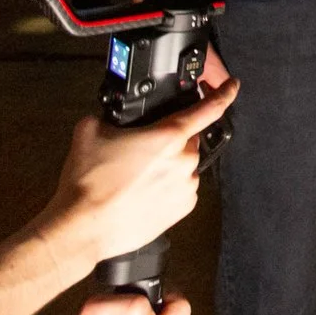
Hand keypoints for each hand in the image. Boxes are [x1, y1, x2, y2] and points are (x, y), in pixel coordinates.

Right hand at [47, 80, 237, 265]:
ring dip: (166, 167)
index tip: (232, 86)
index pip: (209, 108)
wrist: (82, 228)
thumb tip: (109, 117)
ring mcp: (186, 187)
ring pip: (183, 166)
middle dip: (167, 142)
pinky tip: (141, 193)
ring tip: (133, 178)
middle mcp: (184, 161)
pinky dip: (166, 187)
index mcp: (169, 136)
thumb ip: (108, 116)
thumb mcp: (90, 131)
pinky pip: (180, 189)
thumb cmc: (88, 183)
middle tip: (138, 152)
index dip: (223, 93)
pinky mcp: (182, 210)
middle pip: (186, 140)